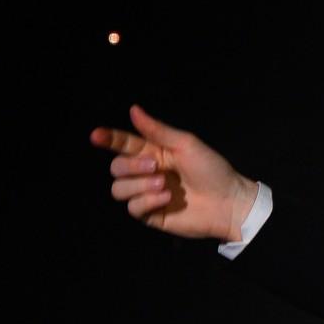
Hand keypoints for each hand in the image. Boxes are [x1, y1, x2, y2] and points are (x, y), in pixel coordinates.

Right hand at [89, 105, 258, 240]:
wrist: (228, 202)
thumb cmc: (212, 170)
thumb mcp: (186, 145)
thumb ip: (158, 130)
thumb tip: (133, 109)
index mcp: (153, 152)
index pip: (123, 144)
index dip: (108, 139)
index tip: (95, 136)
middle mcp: (146, 173)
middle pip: (116, 168)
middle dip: (131, 166)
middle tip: (156, 166)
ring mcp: (147, 194)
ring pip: (118, 189)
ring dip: (139, 185)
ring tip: (164, 184)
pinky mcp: (150, 214)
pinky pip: (132, 207)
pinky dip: (147, 201)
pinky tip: (167, 198)